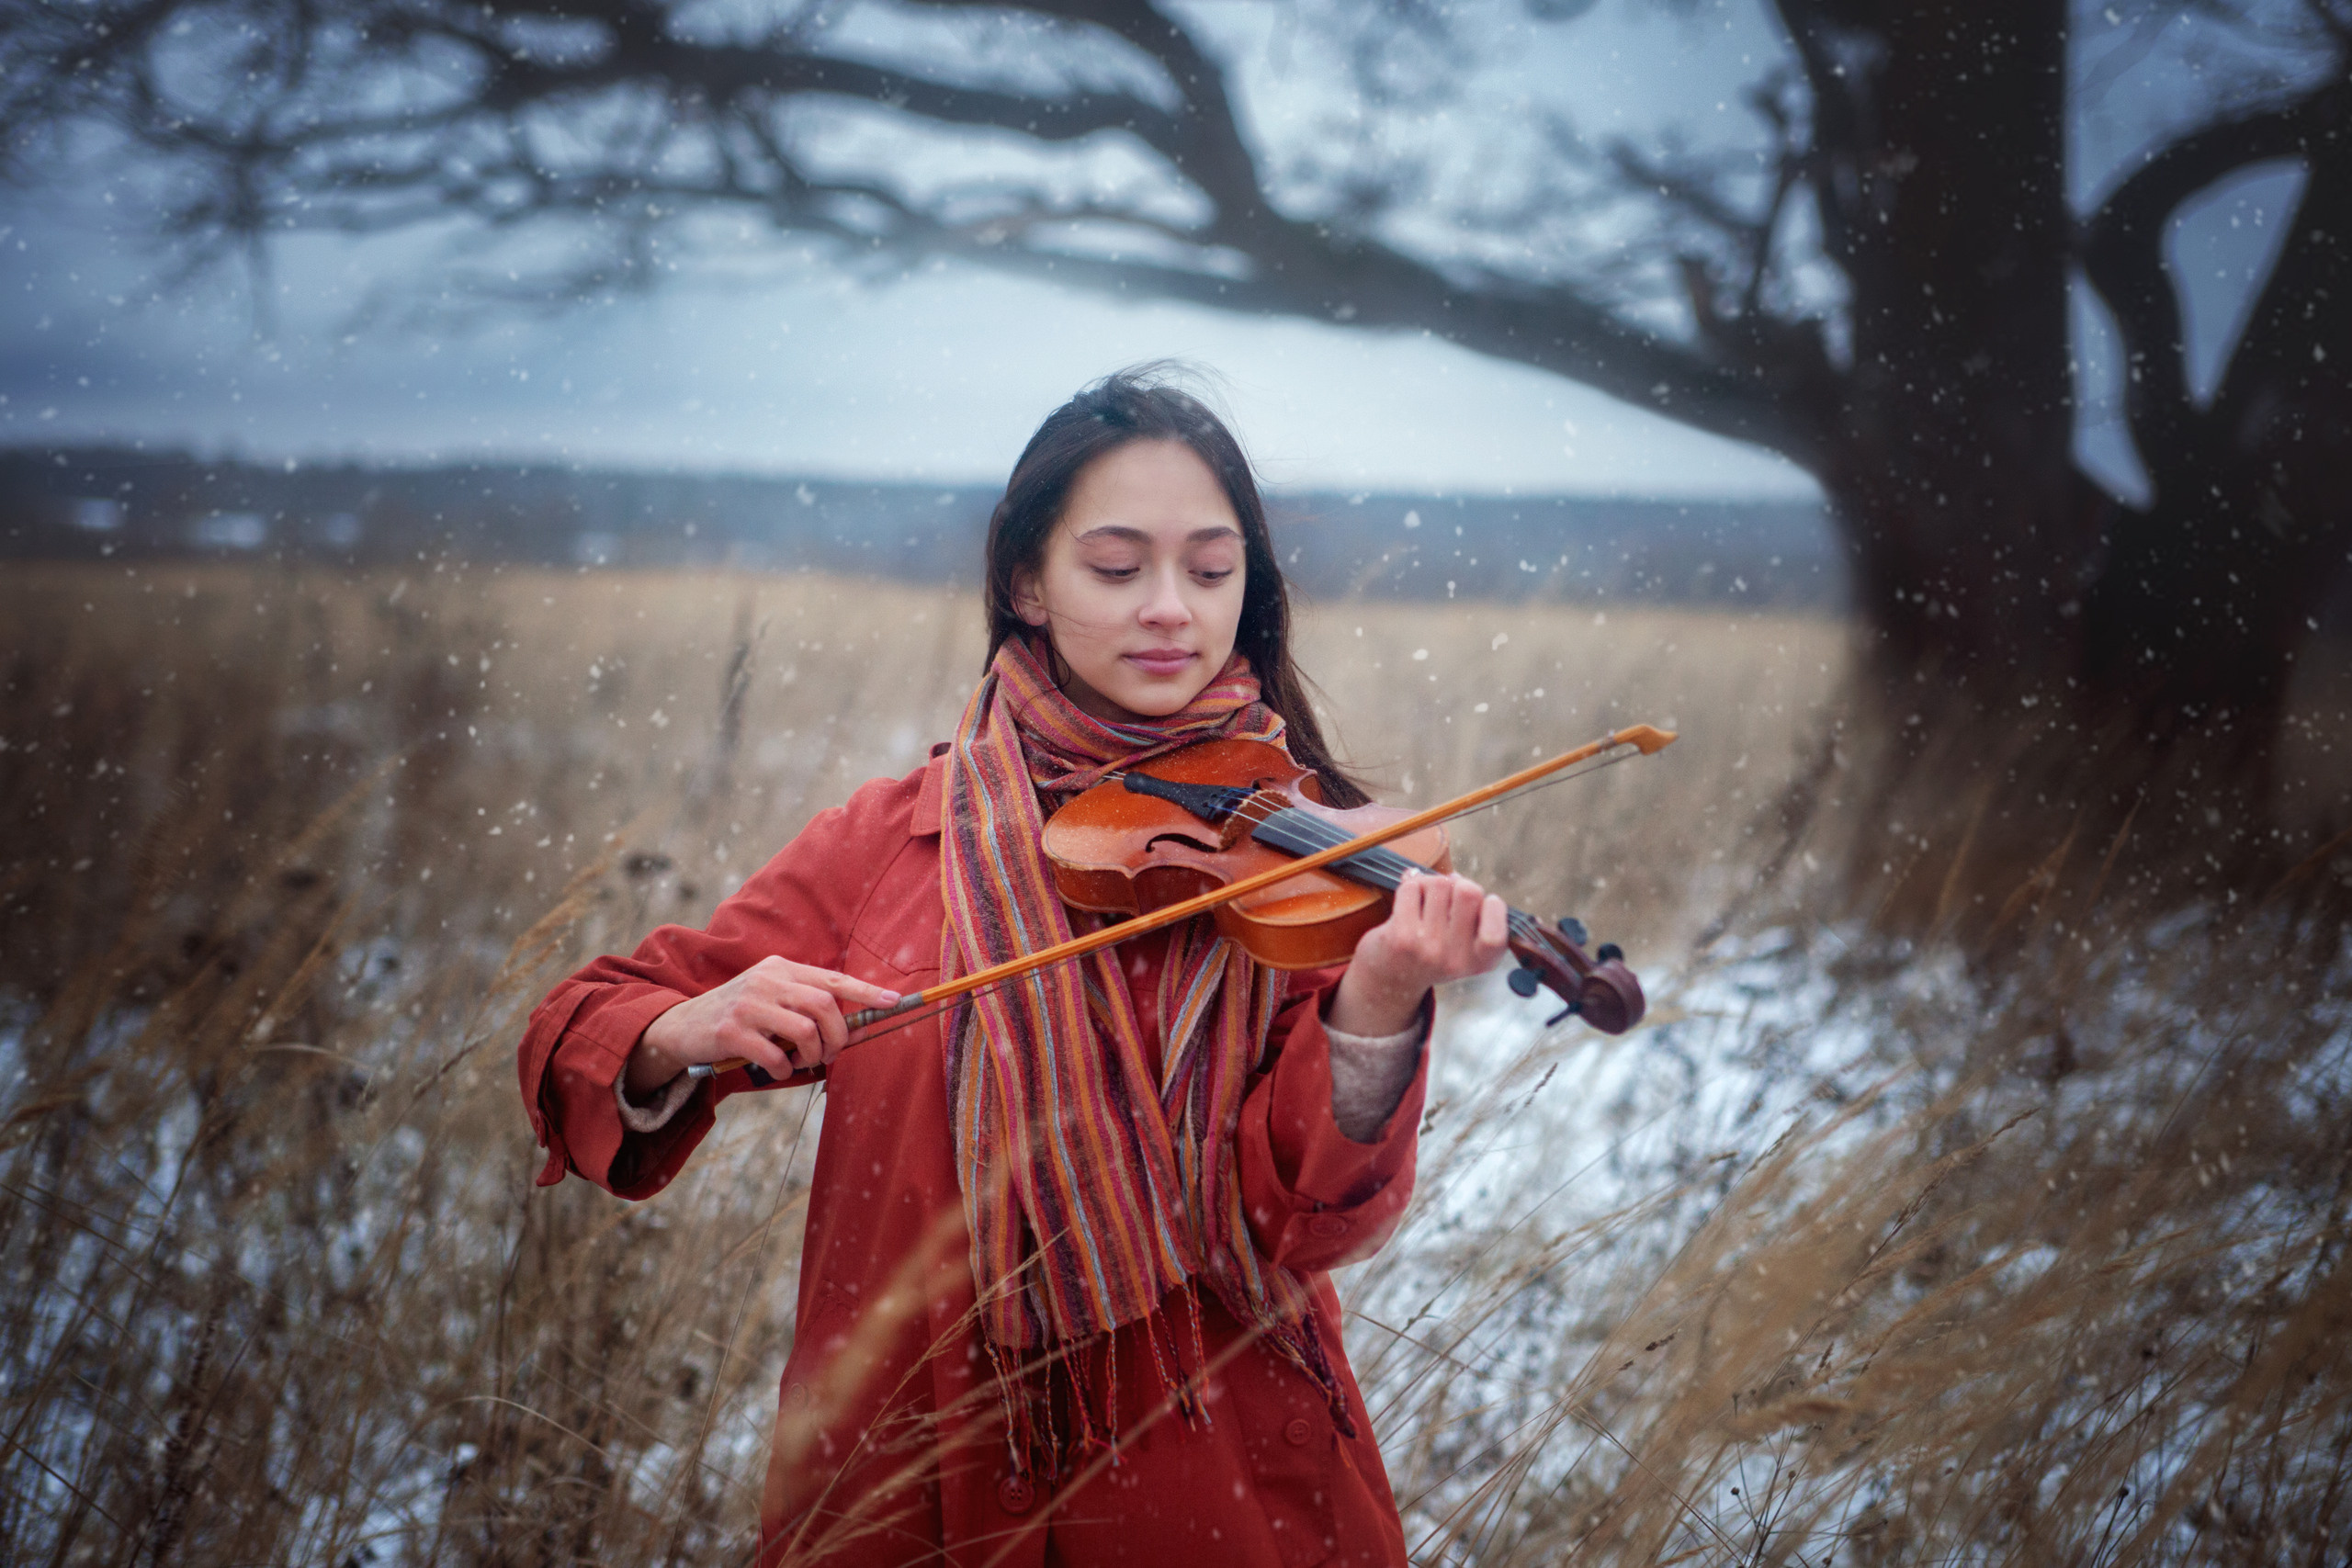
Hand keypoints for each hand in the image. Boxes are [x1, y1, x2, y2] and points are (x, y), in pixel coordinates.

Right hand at [626, 956, 900, 1095]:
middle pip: (825, 1005)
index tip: (894, 1001)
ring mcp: (748, 1004)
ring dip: (814, 1055)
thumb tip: (848, 1028)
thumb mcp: (767, 996)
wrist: (679, 1026)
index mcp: (780, 968)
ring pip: (805, 1030)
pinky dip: (786, 1068)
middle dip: (839, 1035)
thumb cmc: (735, 1016)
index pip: (832, 979)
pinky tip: (778, 1069)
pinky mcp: (731, 1031)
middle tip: (832, 1053)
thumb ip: (801, 1003)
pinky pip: (776, 1055)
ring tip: (805, 1061)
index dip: (866, 992)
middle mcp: (766, 980)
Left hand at [1328, 871, 1508, 1037]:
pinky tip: (1409, 901)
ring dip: (1432, 884)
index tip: (1483, 905)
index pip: (1497, 933)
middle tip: (1447, 897)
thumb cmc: (1435, 952)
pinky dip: (1411, 885)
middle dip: (1459, 885)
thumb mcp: (1465, 946)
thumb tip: (1454, 877)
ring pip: (1439, 884)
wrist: (1393, 979)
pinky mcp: (1401, 936)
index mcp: (1480, 963)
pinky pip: (1412, 887)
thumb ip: (1472, 912)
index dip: (1493, 908)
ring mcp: (1428, 948)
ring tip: (1426, 900)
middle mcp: (1455, 959)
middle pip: (1469, 892)